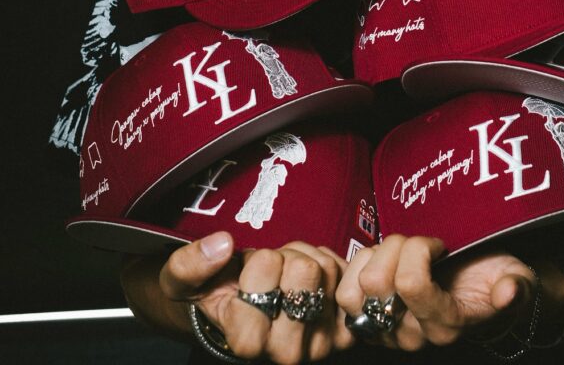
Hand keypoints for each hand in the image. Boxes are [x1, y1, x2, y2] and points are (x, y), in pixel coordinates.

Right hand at [159, 232, 353, 362]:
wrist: (241, 312)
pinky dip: (332, 267)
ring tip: (287, 276)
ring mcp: (319, 345)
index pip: (268, 269)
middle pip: (306, 271)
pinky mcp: (343, 333)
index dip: (258, 262)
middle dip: (287, 259)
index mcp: (247, 342)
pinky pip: (349, 277)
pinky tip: (313, 281)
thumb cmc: (212, 294)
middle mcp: (286, 352)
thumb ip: (189, 265)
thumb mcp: (180, 281)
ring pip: (328, 269)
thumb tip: (222, 245)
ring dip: (308, 261)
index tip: (247, 276)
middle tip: (272, 273)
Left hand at [335, 234, 538, 350]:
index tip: (440, 246)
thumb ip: (515, 288)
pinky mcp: (367, 322)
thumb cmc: (495, 281)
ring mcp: (385, 332)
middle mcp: (411, 336)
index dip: (421, 249)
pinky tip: (379, 260)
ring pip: (355, 288)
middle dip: (396, 248)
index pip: (410, 284)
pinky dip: (356, 267)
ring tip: (397, 254)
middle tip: (418, 246)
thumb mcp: (517, 280)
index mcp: (445, 325)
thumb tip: (509, 293)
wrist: (480, 295)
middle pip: (378, 282)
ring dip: (373, 258)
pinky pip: (343, 294)